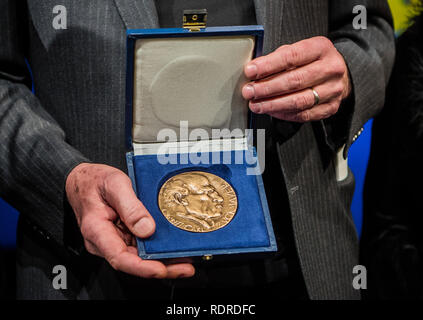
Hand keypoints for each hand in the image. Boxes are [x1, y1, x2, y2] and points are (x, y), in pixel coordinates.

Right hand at [65, 163, 194, 278]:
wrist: (80, 179)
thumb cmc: (94, 180)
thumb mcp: (114, 184)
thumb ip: (131, 206)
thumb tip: (147, 229)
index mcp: (97, 230)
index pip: (119, 258)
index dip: (142, 267)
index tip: (161, 269)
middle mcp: (104, 242)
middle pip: (133, 262)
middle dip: (161, 268)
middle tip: (185, 268)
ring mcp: (113, 240)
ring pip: (138, 257)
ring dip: (162, 261)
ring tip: (186, 261)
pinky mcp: (121, 237)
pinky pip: (139, 247)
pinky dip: (156, 251)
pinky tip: (173, 250)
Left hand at [242, 36, 350, 121]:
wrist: (339, 75)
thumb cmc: (313, 61)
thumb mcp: (299, 50)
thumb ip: (279, 58)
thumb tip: (255, 70)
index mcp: (321, 48)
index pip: (291, 57)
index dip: (268, 65)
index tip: (250, 71)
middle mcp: (331, 69)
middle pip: (294, 81)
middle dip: (267, 88)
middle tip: (249, 91)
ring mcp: (333, 90)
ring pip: (298, 101)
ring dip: (272, 104)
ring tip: (256, 105)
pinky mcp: (330, 107)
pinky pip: (303, 115)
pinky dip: (284, 114)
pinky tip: (271, 111)